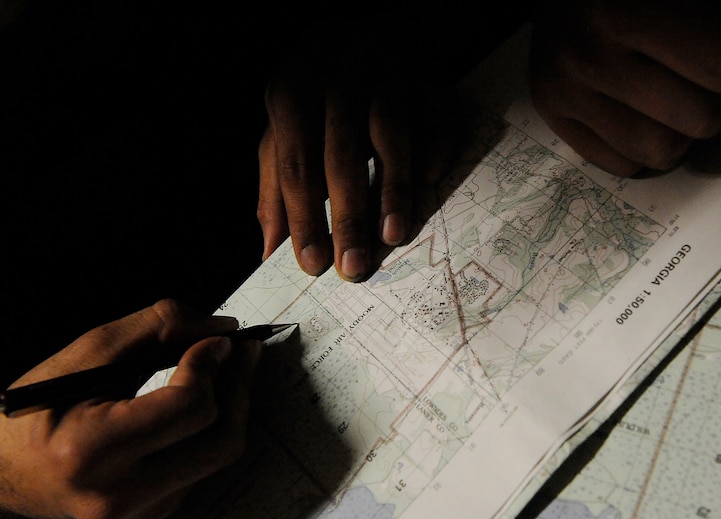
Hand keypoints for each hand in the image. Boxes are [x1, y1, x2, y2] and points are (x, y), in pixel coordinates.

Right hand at [0, 299, 261, 518]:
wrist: (4, 475)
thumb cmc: (35, 412)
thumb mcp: (82, 357)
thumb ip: (153, 331)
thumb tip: (219, 327)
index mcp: (92, 450)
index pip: (187, 408)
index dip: (211, 365)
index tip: (219, 339)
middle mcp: (121, 492)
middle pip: (220, 438)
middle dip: (239, 386)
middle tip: (242, 350)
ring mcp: (142, 509)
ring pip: (221, 454)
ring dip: (234, 406)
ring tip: (229, 370)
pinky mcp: (156, 513)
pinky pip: (204, 467)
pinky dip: (209, 430)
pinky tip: (197, 406)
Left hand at [257, 19, 459, 280]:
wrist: (373, 31)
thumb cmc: (319, 97)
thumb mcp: (287, 130)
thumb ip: (275, 186)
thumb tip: (267, 251)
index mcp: (292, 90)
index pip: (295, 164)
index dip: (303, 217)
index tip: (312, 265)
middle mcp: (336, 75)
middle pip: (340, 155)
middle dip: (347, 217)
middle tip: (353, 267)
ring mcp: (385, 70)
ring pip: (389, 136)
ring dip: (392, 191)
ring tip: (392, 237)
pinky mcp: (427, 73)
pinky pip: (434, 120)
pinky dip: (431, 154)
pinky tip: (426, 186)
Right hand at [528, 0, 720, 176]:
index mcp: (626, 7)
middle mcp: (586, 52)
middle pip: (701, 119)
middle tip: (719, 69)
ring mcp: (561, 87)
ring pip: (660, 152)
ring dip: (686, 128)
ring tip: (683, 90)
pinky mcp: (550, 109)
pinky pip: (621, 164)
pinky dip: (644, 144)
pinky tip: (644, 105)